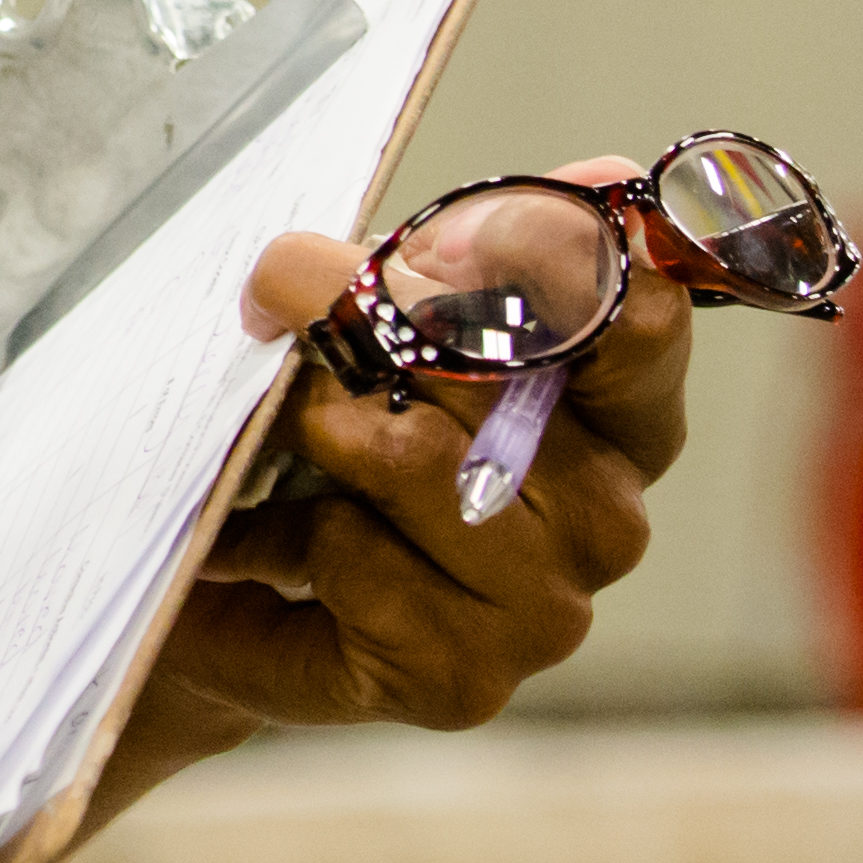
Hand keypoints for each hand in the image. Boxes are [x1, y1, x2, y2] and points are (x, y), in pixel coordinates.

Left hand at [117, 170, 687, 788]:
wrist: (219, 584)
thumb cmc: (329, 427)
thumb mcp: (384, 314)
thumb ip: (470, 251)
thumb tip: (597, 178)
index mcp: (619, 415)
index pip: (643, 320)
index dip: (543, 256)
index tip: (435, 238)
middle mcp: (612, 520)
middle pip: (494, 377)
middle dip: (363, 320)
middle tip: (283, 302)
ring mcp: (547, 613)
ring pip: (417, 462)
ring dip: (321, 430)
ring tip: (287, 447)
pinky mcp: (461, 684)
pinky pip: (361, 563)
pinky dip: (281, 539)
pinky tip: (263, 550)